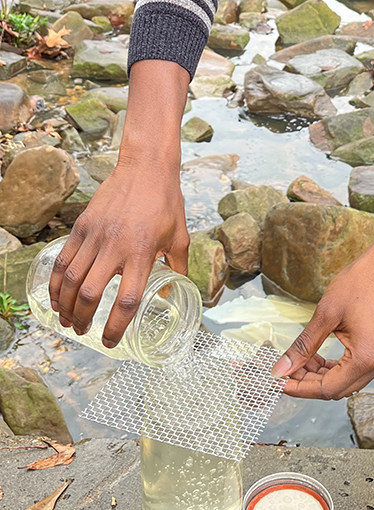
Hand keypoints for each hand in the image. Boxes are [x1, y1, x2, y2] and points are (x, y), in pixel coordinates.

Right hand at [48, 157, 188, 346]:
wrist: (146, 167)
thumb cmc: (167, 202)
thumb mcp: (180, 237)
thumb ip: (176, 268)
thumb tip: (173, 294)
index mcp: (143, 253)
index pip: (127, 299)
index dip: (116, 326)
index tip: (110, 341)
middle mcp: (116, 246)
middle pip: (91, 294)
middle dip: (83, 320)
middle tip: (84, 331)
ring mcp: (96, 235)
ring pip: (73, 279)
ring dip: (67, 305)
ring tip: (68, 320)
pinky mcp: (82, 226)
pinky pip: (64, 259)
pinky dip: (57, 282)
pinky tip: (57, 297)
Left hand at [273, 235, 373, 399]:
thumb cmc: (359, 283)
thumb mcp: (325, 314)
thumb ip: (303, 346)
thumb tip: (283, 368)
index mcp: (366, 358)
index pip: (328, 388)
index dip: (301, 388)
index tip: (280, 382)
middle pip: (337, 389)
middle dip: (309, 383)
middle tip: (286, 371)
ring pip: (345, 382)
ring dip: (321, 376)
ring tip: (300, 361)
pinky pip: (354, 371)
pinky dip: (335, 369)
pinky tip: (318, 357)